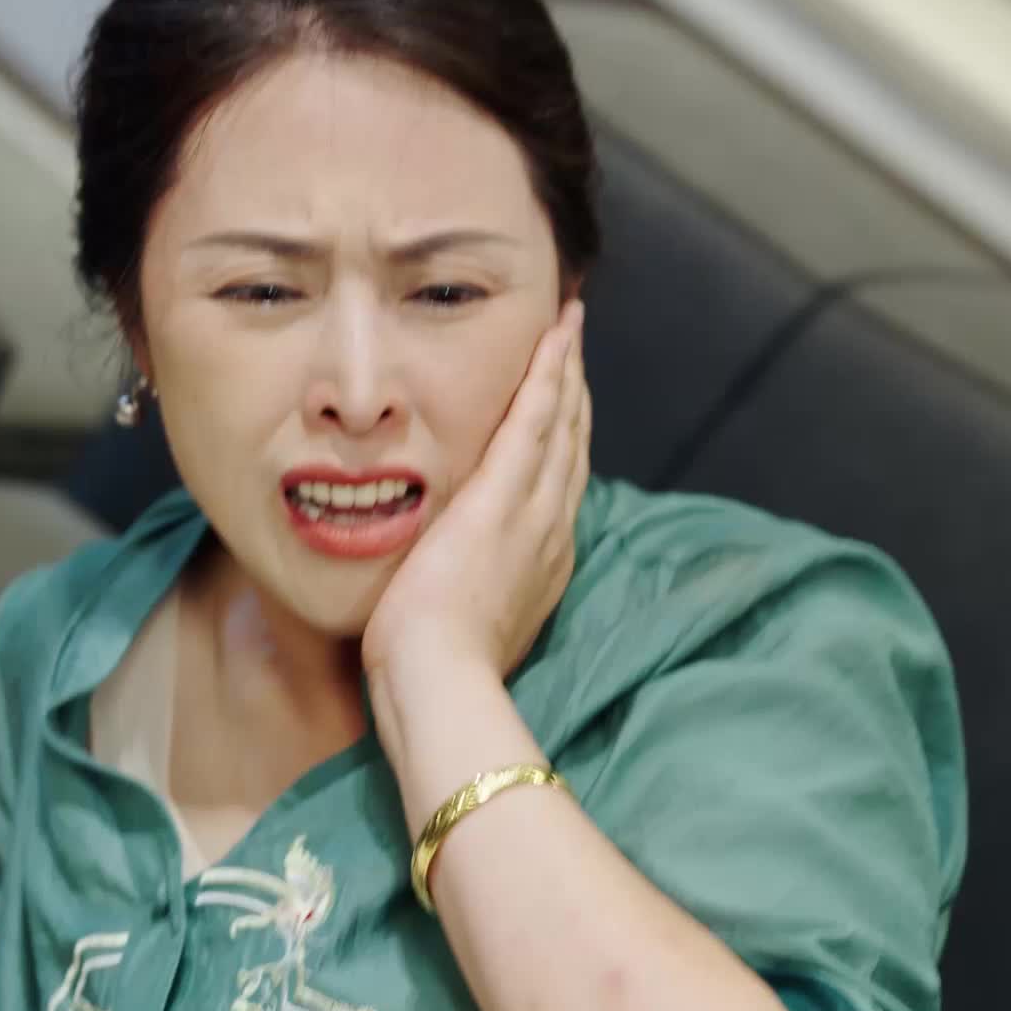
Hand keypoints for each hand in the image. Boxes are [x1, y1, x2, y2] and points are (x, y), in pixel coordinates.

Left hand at [362, 298, 589, 690]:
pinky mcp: (502, 497)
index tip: (564, 405)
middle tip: (573, 343)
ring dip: (566, 371)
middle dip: (573, 393)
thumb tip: (454, 588)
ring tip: (568, 326)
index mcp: (541, 563)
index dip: (564, 439)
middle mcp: (550, 532)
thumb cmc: (436, 673)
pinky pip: (535, 420)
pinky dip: (548, 375)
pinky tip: (554, 336)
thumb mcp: (467, 631)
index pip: (558, 486)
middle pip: (571, 447)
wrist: (440, 684)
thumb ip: (470, 598)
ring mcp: (533, 512)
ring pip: (561, 424)